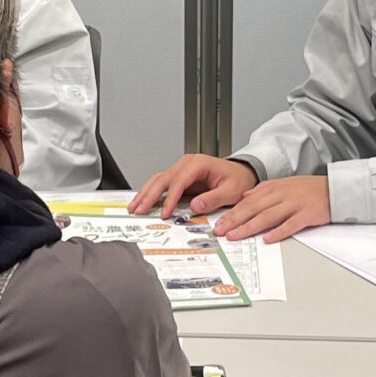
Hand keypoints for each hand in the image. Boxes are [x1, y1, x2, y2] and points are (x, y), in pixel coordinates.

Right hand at [131, 153, 256, 217]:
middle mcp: (187, 163)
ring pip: (158, 179)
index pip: (179, 181)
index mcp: (199, 163)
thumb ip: (213, 198)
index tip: (165, 213)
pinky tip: (142, 201)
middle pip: (163, 178)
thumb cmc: (237, 179)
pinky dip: (150, 192)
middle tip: (138, 209)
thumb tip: (195, 205)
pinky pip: (162, 183)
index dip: (170, 198)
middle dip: (149, 195)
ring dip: (145, 193)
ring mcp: (182, 169)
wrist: (242, 173)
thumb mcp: (231, 191)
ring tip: (134, 207)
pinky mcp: (180, 177)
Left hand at [213, 174, 331, 242]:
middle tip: (220, 231)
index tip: (219, 223)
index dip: (232, 213)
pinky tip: (267, 239)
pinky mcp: (307, 214)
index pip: (248, 201)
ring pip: (268, 216)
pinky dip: (278, 232)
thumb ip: (263, 190)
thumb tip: (244, 196)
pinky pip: (290, 224)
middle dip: (234, 220)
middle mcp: (282, 195)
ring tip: (236, 236)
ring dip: (249, 227)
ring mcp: (294, 205)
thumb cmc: (309, 189)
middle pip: (254, 208)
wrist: (334, 188)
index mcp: (274, 188)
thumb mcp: (284, 184)